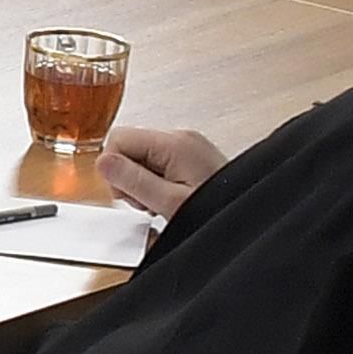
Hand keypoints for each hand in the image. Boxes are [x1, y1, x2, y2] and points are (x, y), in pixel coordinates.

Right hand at [100, 126, 223, 219]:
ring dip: (141, 181)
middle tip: (146, 201)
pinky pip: (157, 162)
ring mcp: (187, 145)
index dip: (113, 167)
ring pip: (140, 155)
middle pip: (128, 146)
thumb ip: (133, 180)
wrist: (249, 216)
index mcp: (174, 143)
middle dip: (128, 176)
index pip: (118, 138)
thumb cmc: (217, 211)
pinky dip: (155, 181)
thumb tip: (103, 162)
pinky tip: (168, 197)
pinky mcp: (190, 156)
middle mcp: (180, 138)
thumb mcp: (168, 202)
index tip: (127, 192)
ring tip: (160, 202)